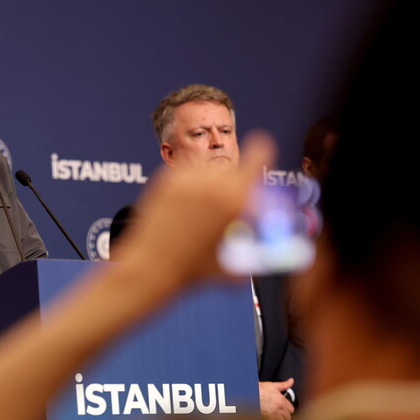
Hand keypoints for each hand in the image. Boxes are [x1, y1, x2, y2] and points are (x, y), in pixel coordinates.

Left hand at [116, 132, 275, 288]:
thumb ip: (255, 250)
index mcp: (236, 199)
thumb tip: (269, 247)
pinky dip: (190, 186)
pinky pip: (187, 174)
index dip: (261, 153)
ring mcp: (187, 179)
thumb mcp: (232, 260)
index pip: (259, 156)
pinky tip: (184, 209)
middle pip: (232, 169)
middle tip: (222, 208)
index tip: (261, 150)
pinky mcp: (167, 180)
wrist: (150, 266)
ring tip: (200, 214)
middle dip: (232, 185)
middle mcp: (213, 183)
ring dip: (211, 184)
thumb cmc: (189, 269)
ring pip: (209, 170)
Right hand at [259, 378, 294, 419]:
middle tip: (280, 414)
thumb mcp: (272, 385)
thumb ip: (284, 384)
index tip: (285, 409)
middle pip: (288, 417)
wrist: (248, 394)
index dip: (288, 409)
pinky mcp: (267, 419)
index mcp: (281, 400)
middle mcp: (279, 408)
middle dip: (284, 416)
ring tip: (276, 419)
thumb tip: (291, 381)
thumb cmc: (258, 389)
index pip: (291, 409)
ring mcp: (273, 414)